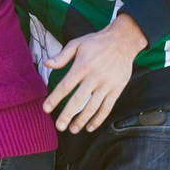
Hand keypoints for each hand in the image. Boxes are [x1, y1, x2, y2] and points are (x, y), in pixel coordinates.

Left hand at [42, 14, 147, 132]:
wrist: (124, 40)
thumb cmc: (97, 42)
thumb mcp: (77, 44)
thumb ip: (62, 56)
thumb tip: (47, 64)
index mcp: (83, 66)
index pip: (66, 85)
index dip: (55, 98)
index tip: (46, 109)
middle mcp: (95, 77)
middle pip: (79, 100)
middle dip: (67, 115)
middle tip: (59, 126)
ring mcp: (107, 84)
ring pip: (93, 107)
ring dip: (82, 120)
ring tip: (72, 129)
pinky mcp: (117, 89)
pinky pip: (107, 108)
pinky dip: (98, 119)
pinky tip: (90, 127)